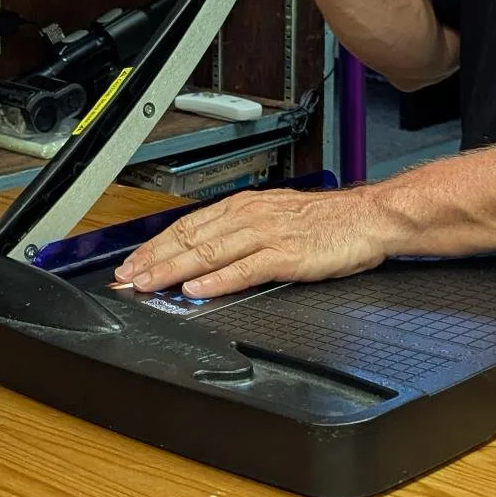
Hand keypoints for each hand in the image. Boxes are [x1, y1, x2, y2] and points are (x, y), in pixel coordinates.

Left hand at [113, 185, 391, 299]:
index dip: (155, 246)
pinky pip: (245, 269)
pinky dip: (218, 280)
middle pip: (191, 238)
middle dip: (154, 260)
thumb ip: (241, 236)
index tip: (131, 263)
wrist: (369, 219)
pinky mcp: (287, 255)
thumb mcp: (276, 220)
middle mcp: (250, 216)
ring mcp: (267, 234)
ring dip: (174, 270)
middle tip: (126, 278)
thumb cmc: (328, 224)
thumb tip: (206, 256)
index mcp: (244, 207)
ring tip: (149, 284)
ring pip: (210, 252)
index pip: (188, 225)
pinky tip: (197, 289)